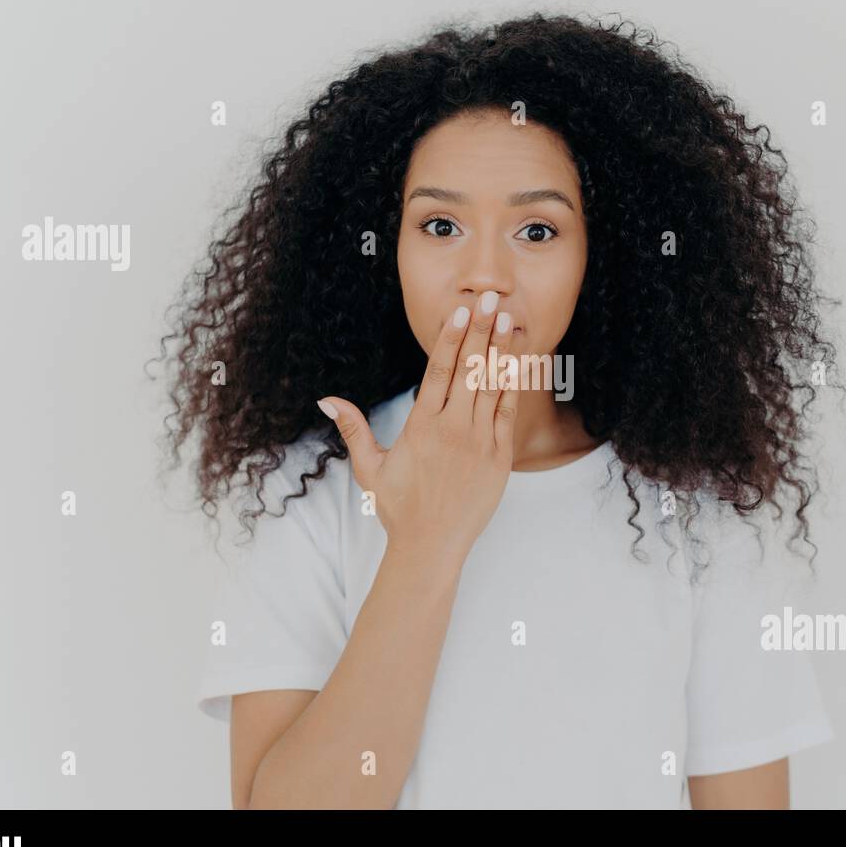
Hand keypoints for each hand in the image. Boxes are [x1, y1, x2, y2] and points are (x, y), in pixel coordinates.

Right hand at [317, 290, 520, 561]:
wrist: (432, 547)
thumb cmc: (398, 508)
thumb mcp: (369, 467)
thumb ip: (352, 428)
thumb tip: (326, 399)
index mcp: (421, 427)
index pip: (438, 372)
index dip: (450, 338)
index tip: (459, 312)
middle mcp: (453, 430)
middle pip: (469, 370)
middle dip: (479, 331)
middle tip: (489, 299)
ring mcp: (479, 442)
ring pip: (492, 386)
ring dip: (501, 350)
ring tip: (508, 319)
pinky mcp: (500, 457)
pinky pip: (509, 412)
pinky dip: (515, 384)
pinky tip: (519, 360)